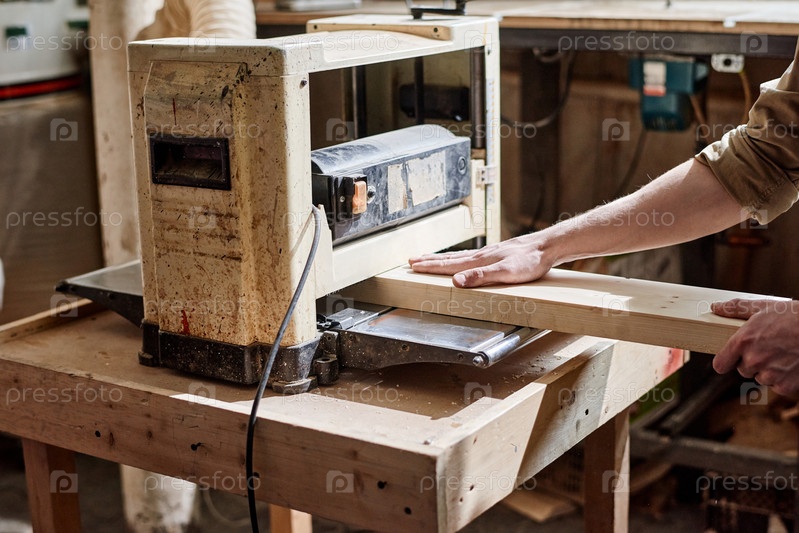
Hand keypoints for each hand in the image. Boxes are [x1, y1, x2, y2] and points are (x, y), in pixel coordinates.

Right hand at [408, 234, 552, 287]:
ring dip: (441, 258)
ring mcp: (488, 253)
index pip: (449, 265)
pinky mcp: (497, 253)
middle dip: (429, 261)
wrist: (547, 247)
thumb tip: (456, 281)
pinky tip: (461, 259)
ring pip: (458, 256)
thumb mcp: (506, 273)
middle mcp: (481, 255)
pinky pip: (470, 256)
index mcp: (480, 261)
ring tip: (428, 258)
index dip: (430, 267)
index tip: (413, 265)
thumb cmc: (530, 262)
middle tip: (412, 260)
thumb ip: (481, 277)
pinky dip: (458, 257)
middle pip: (449, 258)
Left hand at [712, 298, 798, 397]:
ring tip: (784, 353)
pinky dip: (784, 379)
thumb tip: (715, 307)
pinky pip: (777, 386)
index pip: (720, 364)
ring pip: (760, 378)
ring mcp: (770, 374)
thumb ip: (736, 309)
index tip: (729, 359)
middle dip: (752, 361)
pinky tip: (792, 364)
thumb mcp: (764, 306)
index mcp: (743, 341)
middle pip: (743, 370)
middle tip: (769, 347)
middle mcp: (753, 359)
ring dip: (768, 370)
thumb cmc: (794, 316)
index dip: (725, 362)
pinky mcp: (785, 386)